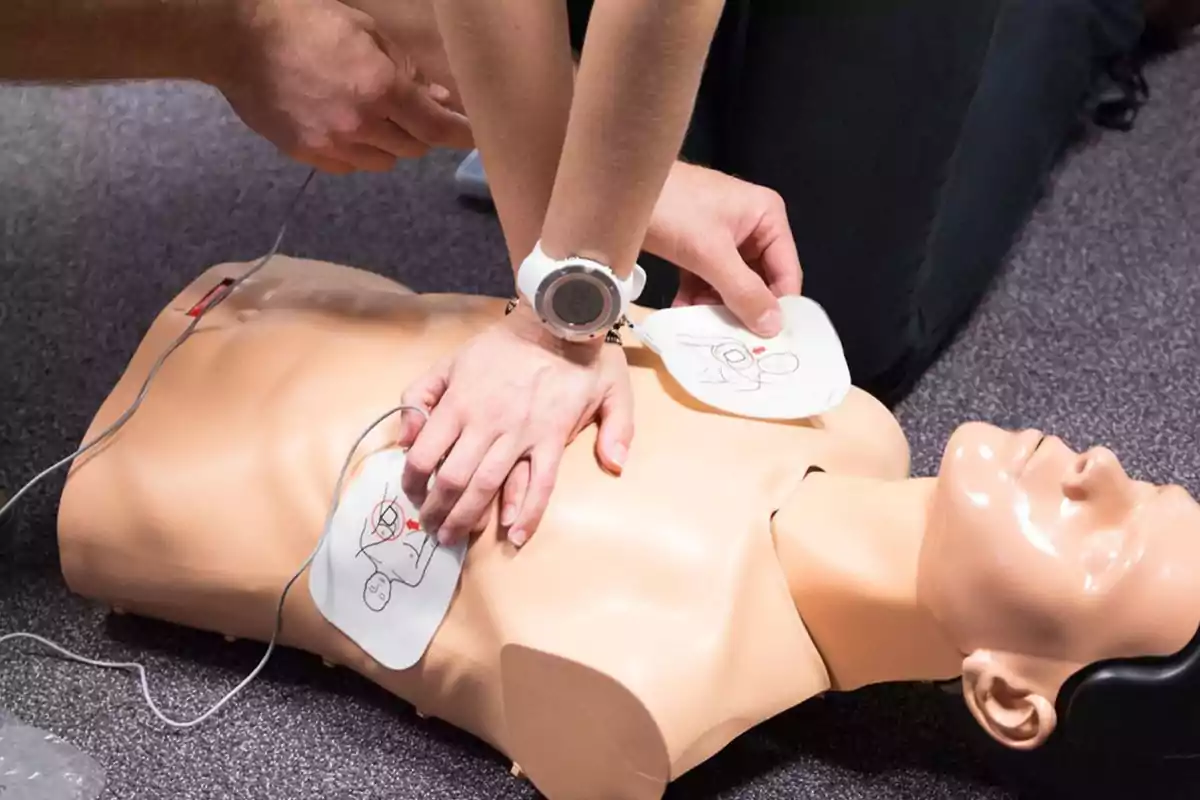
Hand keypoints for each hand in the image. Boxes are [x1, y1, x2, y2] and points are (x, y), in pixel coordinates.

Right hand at [218, 0, 471, 173]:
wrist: (236, 39)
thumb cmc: (304, 22)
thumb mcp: (365, 31)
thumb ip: (404, 68)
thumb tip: (433, 96)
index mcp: (380, 88)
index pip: (436, 128)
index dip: (461, 135)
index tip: (475, 138)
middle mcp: (361, 124)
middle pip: (413, 148)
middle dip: (421, 131)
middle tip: (413, 110)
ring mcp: (332, 144)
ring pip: (384, 161)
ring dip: (390, 143)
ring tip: (375, 117)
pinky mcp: (307, 154)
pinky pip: (350, 165)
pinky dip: (359, 152)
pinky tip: (347, 128)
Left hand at [396, 307, 632, 546]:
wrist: (559, 323)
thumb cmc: (507, 344)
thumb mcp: (450, 358)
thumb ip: (420, 392)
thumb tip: (406, 436)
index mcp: (459, 403)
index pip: (424, 454)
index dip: (412, 482)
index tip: (411, 494)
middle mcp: (486, 423)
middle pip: (453, 480)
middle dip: (437, 511)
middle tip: (431, 529)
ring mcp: (520, 434)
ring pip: (488, 486)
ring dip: (468, 518)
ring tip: (456, 537)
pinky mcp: (552, 439)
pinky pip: (540, 483)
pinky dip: (528, 513)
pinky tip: (515, 536)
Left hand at [644, 162, 802, 337]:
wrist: (620, 187)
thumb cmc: (672, 209)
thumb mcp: (710, 254)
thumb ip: (743, 292)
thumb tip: (773, 327)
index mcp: (767, 217)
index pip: (786, 272)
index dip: (778, 307)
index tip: (767, 343)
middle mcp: (751, 227)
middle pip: (759, 281)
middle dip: (742, 309)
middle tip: (732, 341)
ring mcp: (724, 237)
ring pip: (731, 284)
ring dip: (716, 307)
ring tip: (702, 327)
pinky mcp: (698, 246)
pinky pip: (707, 279)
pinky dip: (697, 297)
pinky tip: (684, 314)